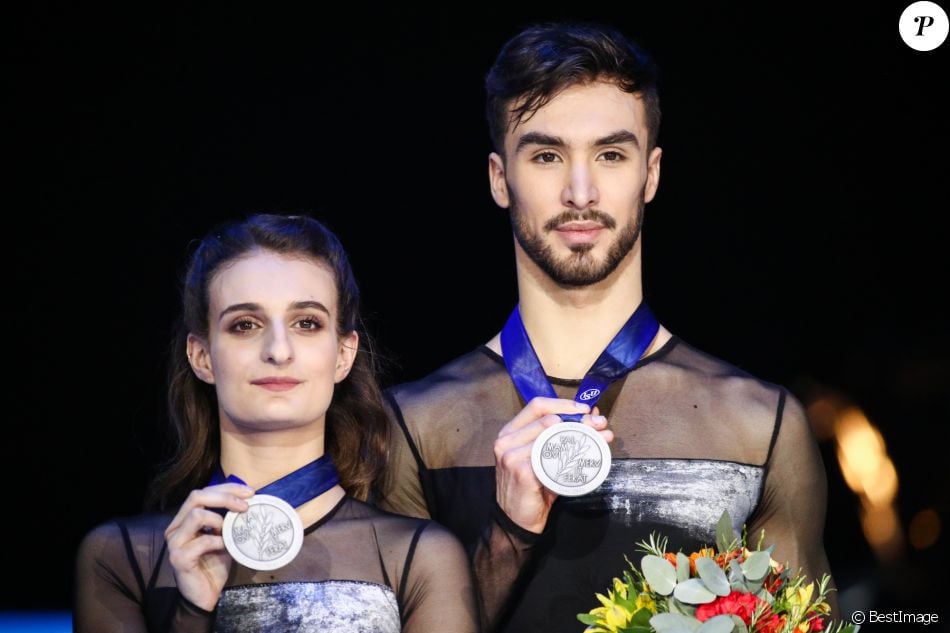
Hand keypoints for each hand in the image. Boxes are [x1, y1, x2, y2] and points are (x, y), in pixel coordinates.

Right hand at [164, 483, 254, 610]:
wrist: (205, 596)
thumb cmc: (214, 564)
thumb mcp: (224, 537)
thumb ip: (228, 520)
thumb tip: (249, 500)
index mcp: (184, 519)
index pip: (203, 493)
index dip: (227, 489)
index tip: (250, 492)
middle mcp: (175, 527)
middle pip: (197, 497)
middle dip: (225, 497)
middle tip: (245, 505)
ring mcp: (175, 542)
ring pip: (196, 515)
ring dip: (219, 520)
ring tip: (229, 532)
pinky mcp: (178, 558)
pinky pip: (202, 541)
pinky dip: (218, 541)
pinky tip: (225, 548)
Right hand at [494, 397, 611, 532]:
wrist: (516, 521)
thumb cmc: (532, 487)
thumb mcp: (544, 458)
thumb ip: (561, 438)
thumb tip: (592, 417)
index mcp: (510, 432)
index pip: (536, 405)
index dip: (563, 403)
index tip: (585, 409)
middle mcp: (506, 441)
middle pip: (547, 418)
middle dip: (578, 419)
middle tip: (600, 425)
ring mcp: (511, 456)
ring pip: (551, 436)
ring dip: (579, 436)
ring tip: (598, 439)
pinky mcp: (521, 472)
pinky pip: (551, 459)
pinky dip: (570, 457)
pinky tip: (583, 459)